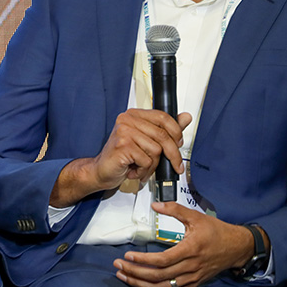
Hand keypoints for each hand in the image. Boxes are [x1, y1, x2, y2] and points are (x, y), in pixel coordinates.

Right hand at [50, 109, 191, 206]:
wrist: (101, 171)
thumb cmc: (122, 157)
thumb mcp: (146, 142)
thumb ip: (166, 129)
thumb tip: (185, 117)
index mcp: (134, 115)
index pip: (162, 117)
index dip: (175, 131)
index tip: (179, 143)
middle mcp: (127, 120)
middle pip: (163, 135)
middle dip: (172, 154)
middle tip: (175, 165)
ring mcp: (124, 132)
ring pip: (156, 150)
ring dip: (152, 165)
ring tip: (141, 167)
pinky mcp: (122, 146)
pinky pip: (146, 160)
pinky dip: (143, 170)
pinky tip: (133, 169)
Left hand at [112, 202, 257, 286]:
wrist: (236, 247)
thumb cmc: (216, 230)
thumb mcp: (196, 216)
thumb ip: (175, 209)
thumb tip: (154, 204)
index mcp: (190, 250)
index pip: (162, 261)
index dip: (143, 261)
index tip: (127, 257)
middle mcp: (190, 267)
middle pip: (158, 277)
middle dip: (135, 274)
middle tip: (118, 267)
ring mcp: (192, 278)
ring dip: (141, 284)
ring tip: (124, 276)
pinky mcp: (192, 283)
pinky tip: (141, 281)